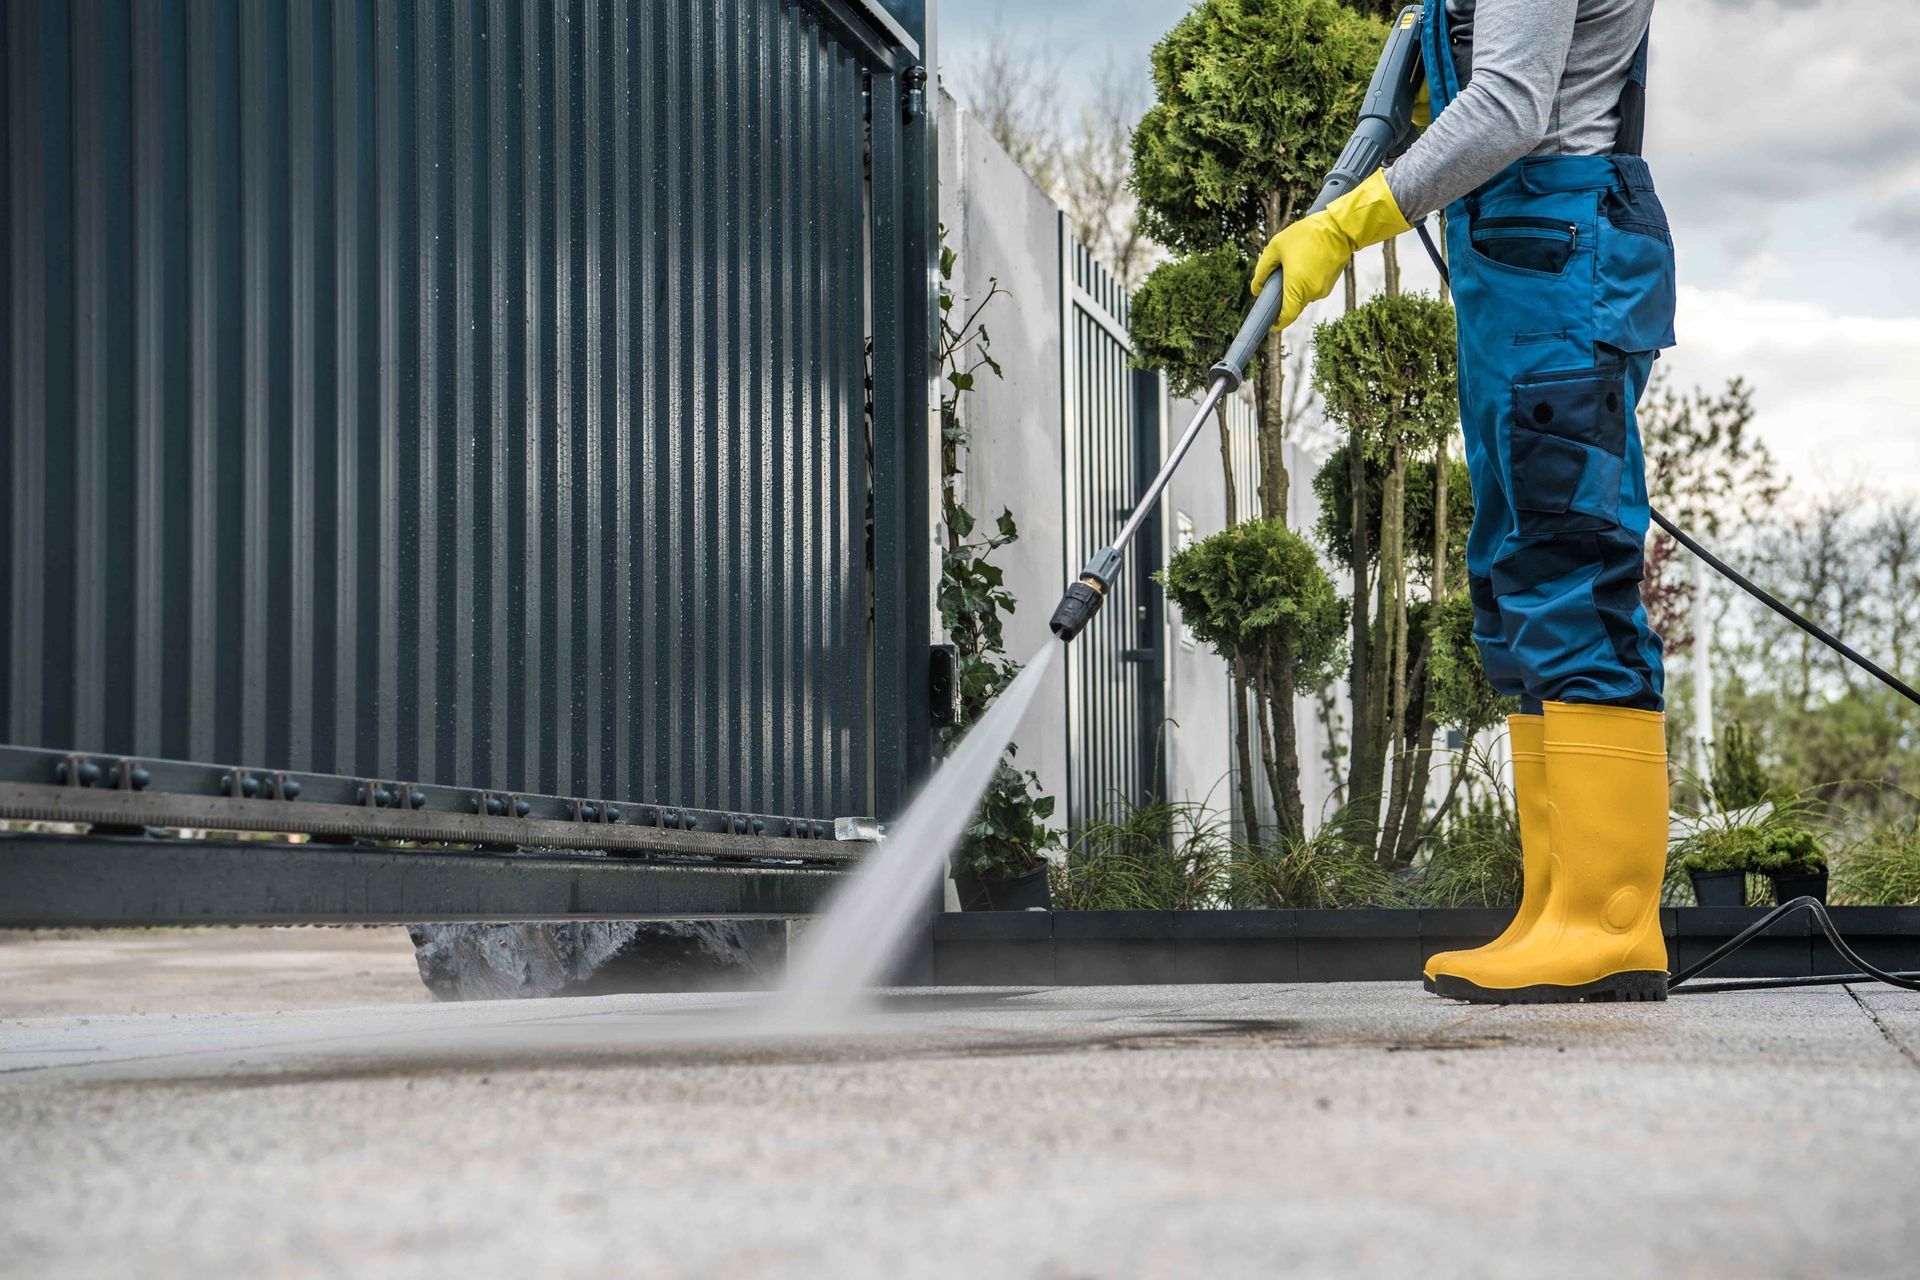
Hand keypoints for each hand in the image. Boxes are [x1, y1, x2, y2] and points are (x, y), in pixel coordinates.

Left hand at [1250, 169, 1412, 330]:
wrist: (1340, 227)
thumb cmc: (1307, 234)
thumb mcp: (1276, 247)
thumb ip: (1262, 270)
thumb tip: (1256, 289)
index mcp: (1297, 288)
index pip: (1286, 317)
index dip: (1276, 322)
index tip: (1269, 321)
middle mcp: (1312, 293)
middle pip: (1293, 306)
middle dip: (1282, 298)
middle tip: (1275, 281)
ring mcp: (1323, 289)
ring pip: (1303, 296)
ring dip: (1294, 287)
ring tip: (1292, 264)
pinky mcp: (1330, 283)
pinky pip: (1312, 288)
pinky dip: (1305, 281)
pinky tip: (1304, 262)